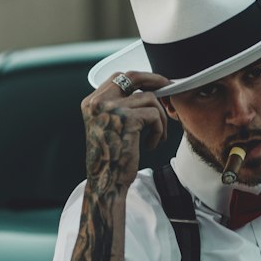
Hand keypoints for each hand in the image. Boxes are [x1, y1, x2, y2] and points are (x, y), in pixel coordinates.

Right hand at [82, 70, 171, 187]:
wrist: (107, 183)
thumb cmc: (112, 160)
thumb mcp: (110, 127)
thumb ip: (120, 107)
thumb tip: (148, 90)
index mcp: (91, 103)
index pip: (118, 77)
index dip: (141, 79)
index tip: (156, 84)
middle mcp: (97, 102)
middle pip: (132, 77)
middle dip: (155, 80)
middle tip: (169, 88)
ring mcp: (110, 108)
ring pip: (149, 98)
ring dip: (160, 118)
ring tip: (158, 137)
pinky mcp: (126, 119)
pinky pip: (154, 115)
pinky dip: (159, 131)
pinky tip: (151, 145)